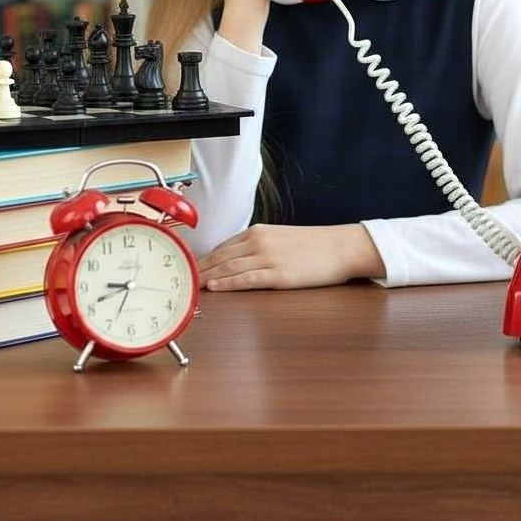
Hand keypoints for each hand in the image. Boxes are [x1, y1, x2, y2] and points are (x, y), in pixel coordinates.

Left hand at [198, 223, 385, 291]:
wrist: (340, 247)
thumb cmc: (314, 246)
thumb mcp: (281, 238)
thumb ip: (259, 246)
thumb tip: (238, 259)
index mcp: (258, 231)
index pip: (222, 247)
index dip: (203, 260)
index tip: (189, 269)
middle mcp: (259, 241)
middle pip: (219, 257)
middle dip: (199, 270)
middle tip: (180, 280)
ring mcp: (268, 258)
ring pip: (228, 268)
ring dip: (207, 278)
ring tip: (190, 287)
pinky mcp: (278, 274)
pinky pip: (246, 279)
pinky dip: (227, 284)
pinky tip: (215, 289)